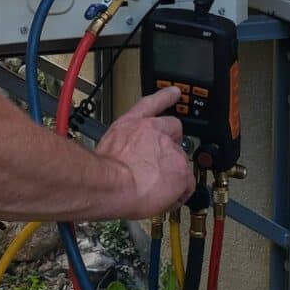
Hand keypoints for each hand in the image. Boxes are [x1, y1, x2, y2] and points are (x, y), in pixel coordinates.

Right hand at [95, 87, 195, 219]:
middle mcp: (153, 131)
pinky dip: (178, 194)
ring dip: (171, 173)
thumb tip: (124, 158)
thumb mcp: (106, 148)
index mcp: (131, 124)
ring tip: (153, 188)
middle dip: (170, 145)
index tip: (175, 92)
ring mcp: (170, 149)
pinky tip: (164, 197)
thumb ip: (122, 146)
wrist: (111, 184)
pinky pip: (187, 185)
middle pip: (173, 132)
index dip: (165, 96)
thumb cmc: (103, 170)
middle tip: (160, 162)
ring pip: (181, 161)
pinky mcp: (181, 169)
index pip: (153, 103)